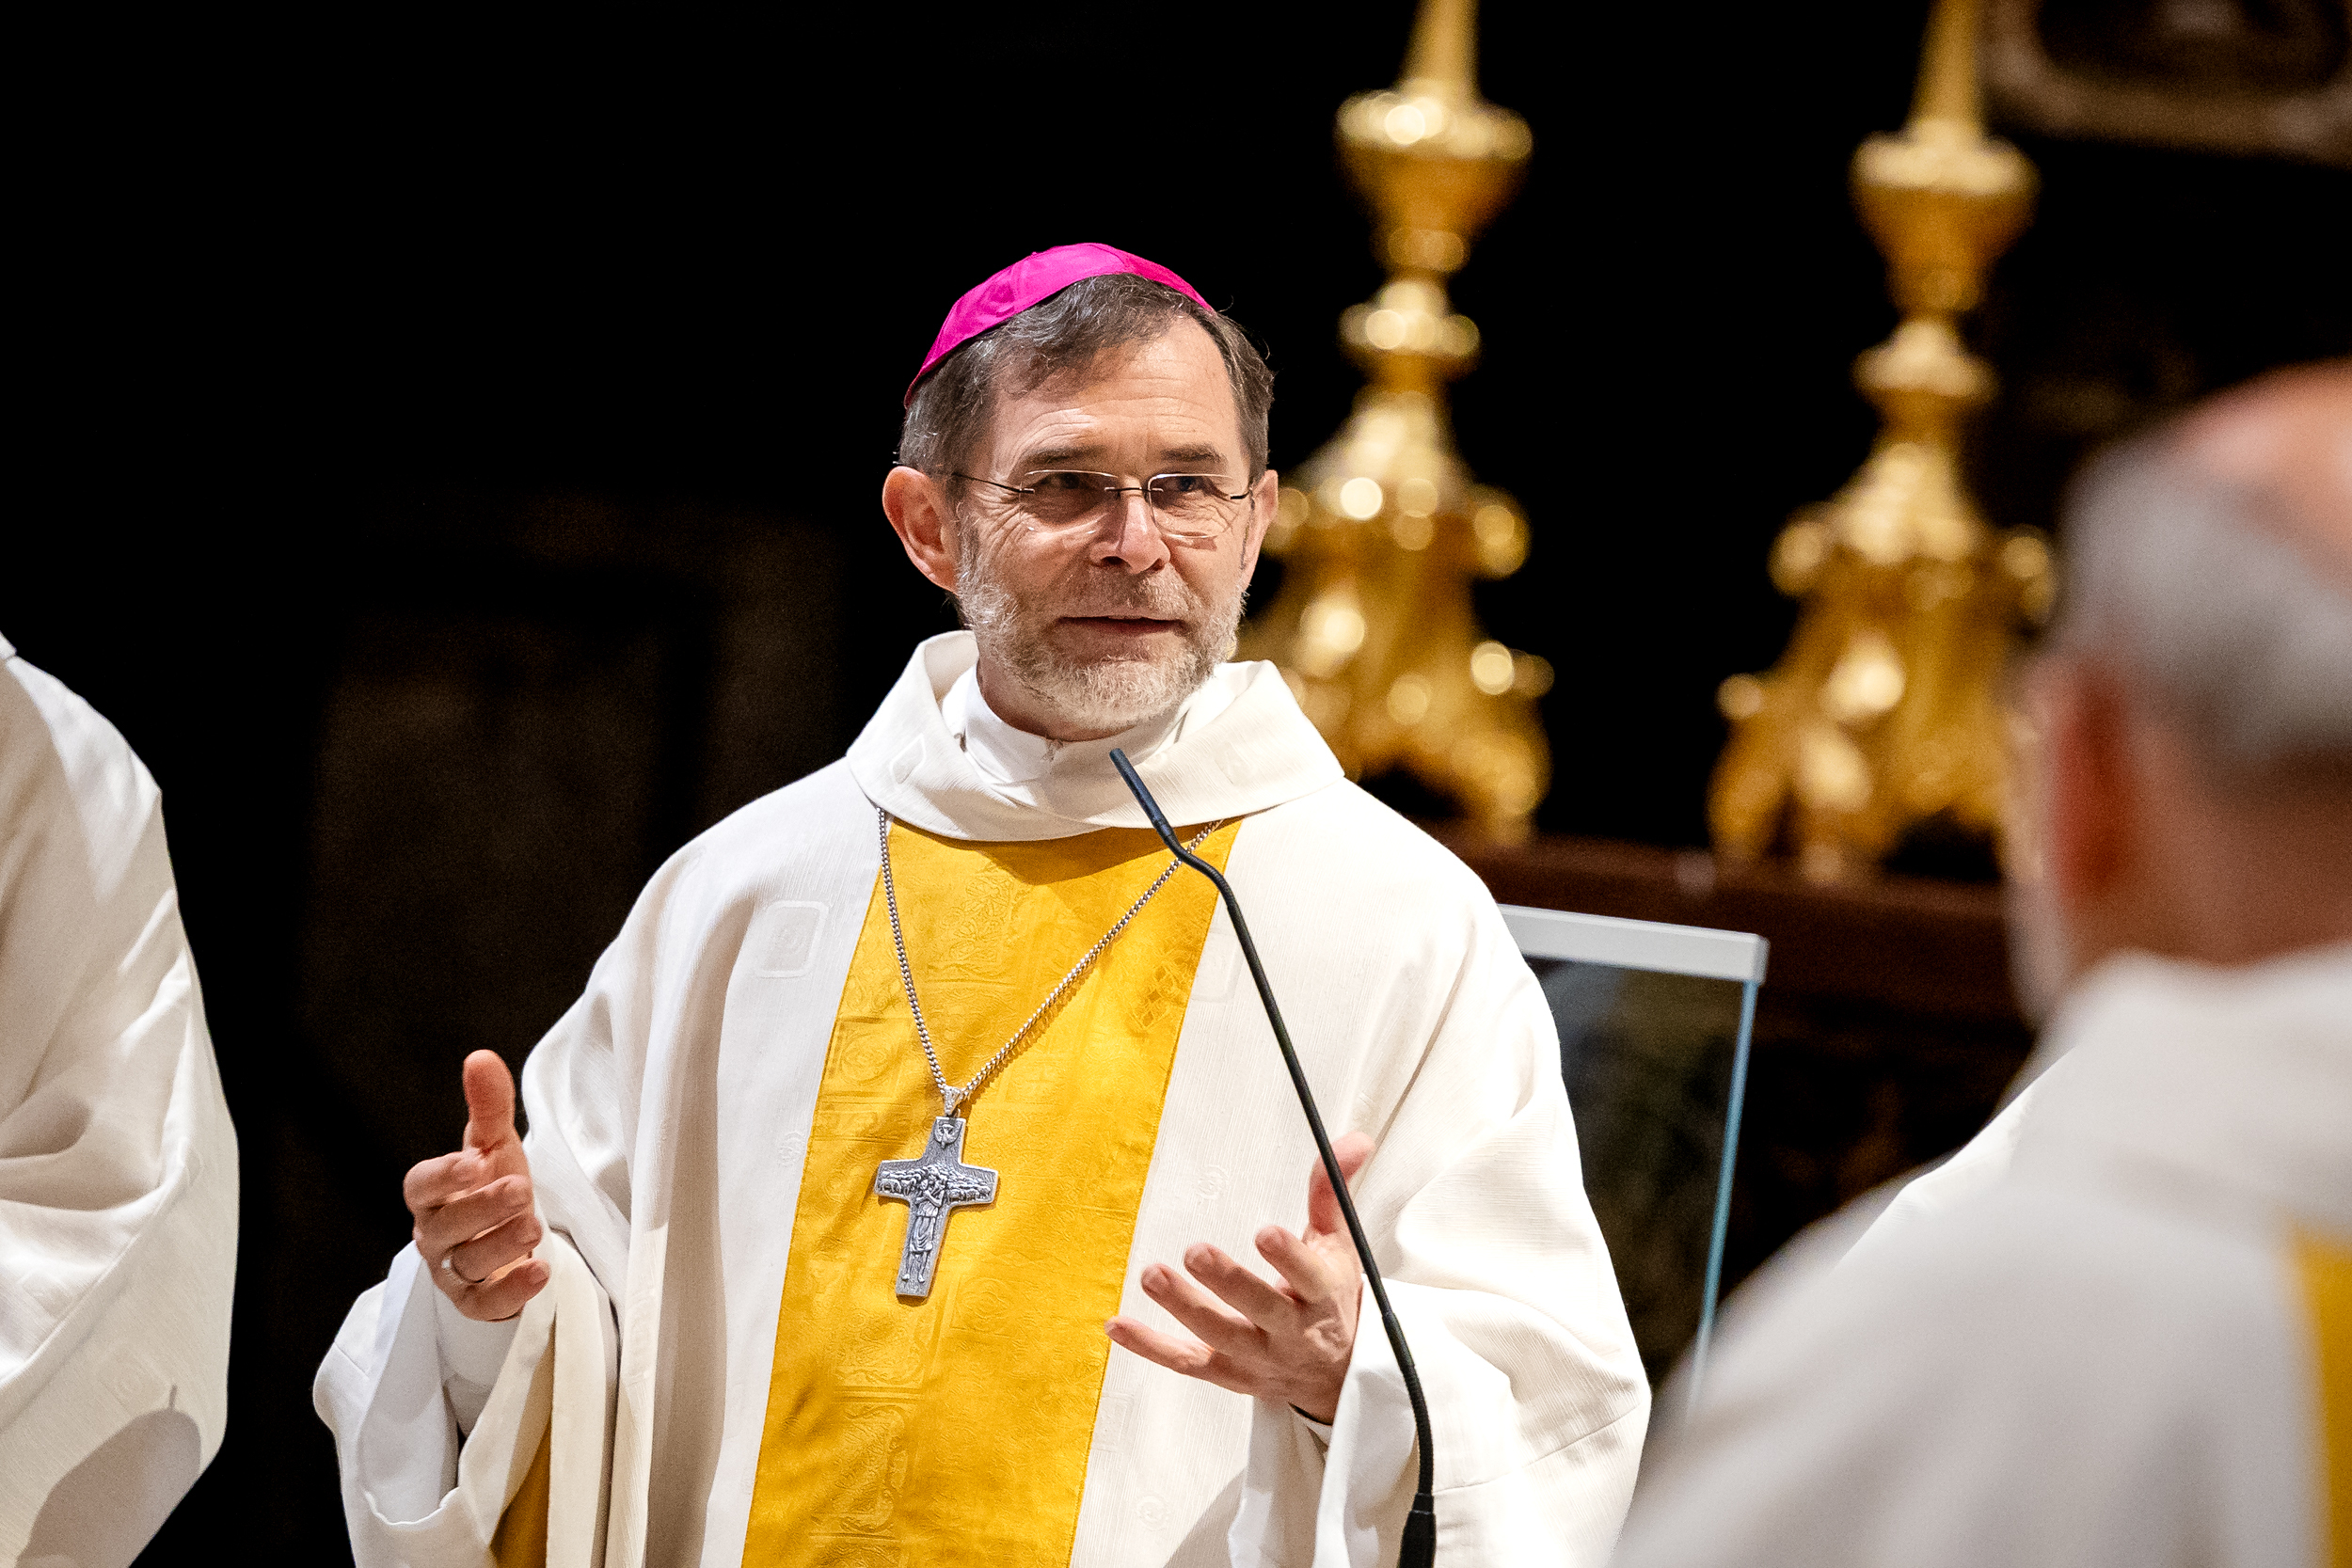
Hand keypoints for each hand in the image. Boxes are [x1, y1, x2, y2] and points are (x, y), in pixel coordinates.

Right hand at [404, 1050, 546, 1321]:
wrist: (508, 1239)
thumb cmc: (492, 1186)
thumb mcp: (494, 1146)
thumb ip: (489, 1106)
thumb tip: (480, 1058)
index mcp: (433, 1195)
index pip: (421, 1185)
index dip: (443, 1175)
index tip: (473, 1162)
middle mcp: (436, 1234)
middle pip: (446, 1227)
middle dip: (481, 1209)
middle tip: (519, 1189)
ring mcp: (453, 1271)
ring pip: (467, 1265)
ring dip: (500, 1245)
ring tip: (533, 1226)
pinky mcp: (477, 1302)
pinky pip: (486, 1305)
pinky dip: (512, 1291)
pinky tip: (540, 1272)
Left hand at [1106, 1132, 1372, 1422]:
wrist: (1335, 1377)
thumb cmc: (1330, 1298)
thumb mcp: (1339, 1246)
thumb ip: (1333, 1192)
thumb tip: (1354, 1140)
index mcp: (1322, 1296)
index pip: (1309, 1277)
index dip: (1289, 1259)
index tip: (1265, 1234)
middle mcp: (1292, 1332)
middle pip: (1261, 1309)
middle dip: (1228, 1282)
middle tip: (1195, 1252)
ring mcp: (1257, 1357)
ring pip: (1219, 1336)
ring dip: (1184, 1307)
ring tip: (1152, 1276)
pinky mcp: (1227, 1373)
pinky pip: (1186, 1363)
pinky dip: (1150, 1347)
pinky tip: (1116, 1325)